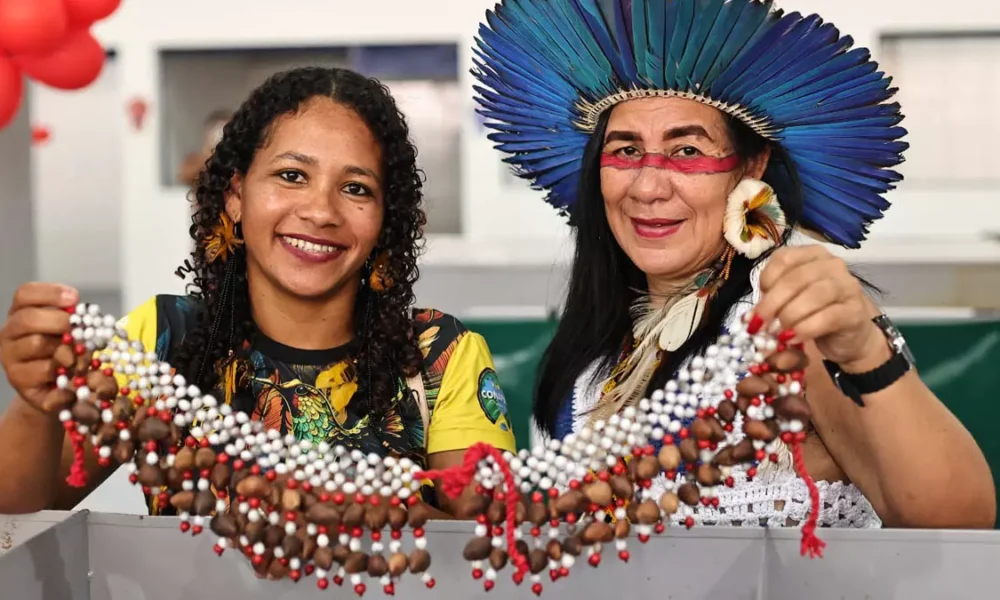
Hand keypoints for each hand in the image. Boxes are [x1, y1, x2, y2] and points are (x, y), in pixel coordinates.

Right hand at [0, 282, 79, 411]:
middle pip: (27, 319)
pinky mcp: (21, 383)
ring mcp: (11, 360)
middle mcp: (9, 335)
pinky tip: (73, 375)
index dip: (49, 293)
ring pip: (36, 344)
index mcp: (20, 315)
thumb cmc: (67, 352)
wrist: (59, 390)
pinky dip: (64, 372)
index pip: (25, 294)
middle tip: (79, 328)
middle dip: (59, 320)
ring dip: (65, 348)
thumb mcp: (71, 332)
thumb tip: (87, 316)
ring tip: (79, 356)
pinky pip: (44, 372)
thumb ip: (75, 320)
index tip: (74, 297)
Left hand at [751, 246, 886, 369]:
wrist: (847, 337)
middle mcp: (832, 265)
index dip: (767, 280)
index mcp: (812, 255)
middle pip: (796, 279)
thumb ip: (771, 302)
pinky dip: (805, 329)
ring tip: (776, 334)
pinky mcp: (855, 311)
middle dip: (772, 303)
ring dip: (789, 316)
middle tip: (759, 325)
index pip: (785, 258)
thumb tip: (749, 318)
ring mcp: (847, 286)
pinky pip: (828, 318)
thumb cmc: (813, 313)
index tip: (759, 299)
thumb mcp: (788, 302)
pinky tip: (793, 339)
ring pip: (813, 296)